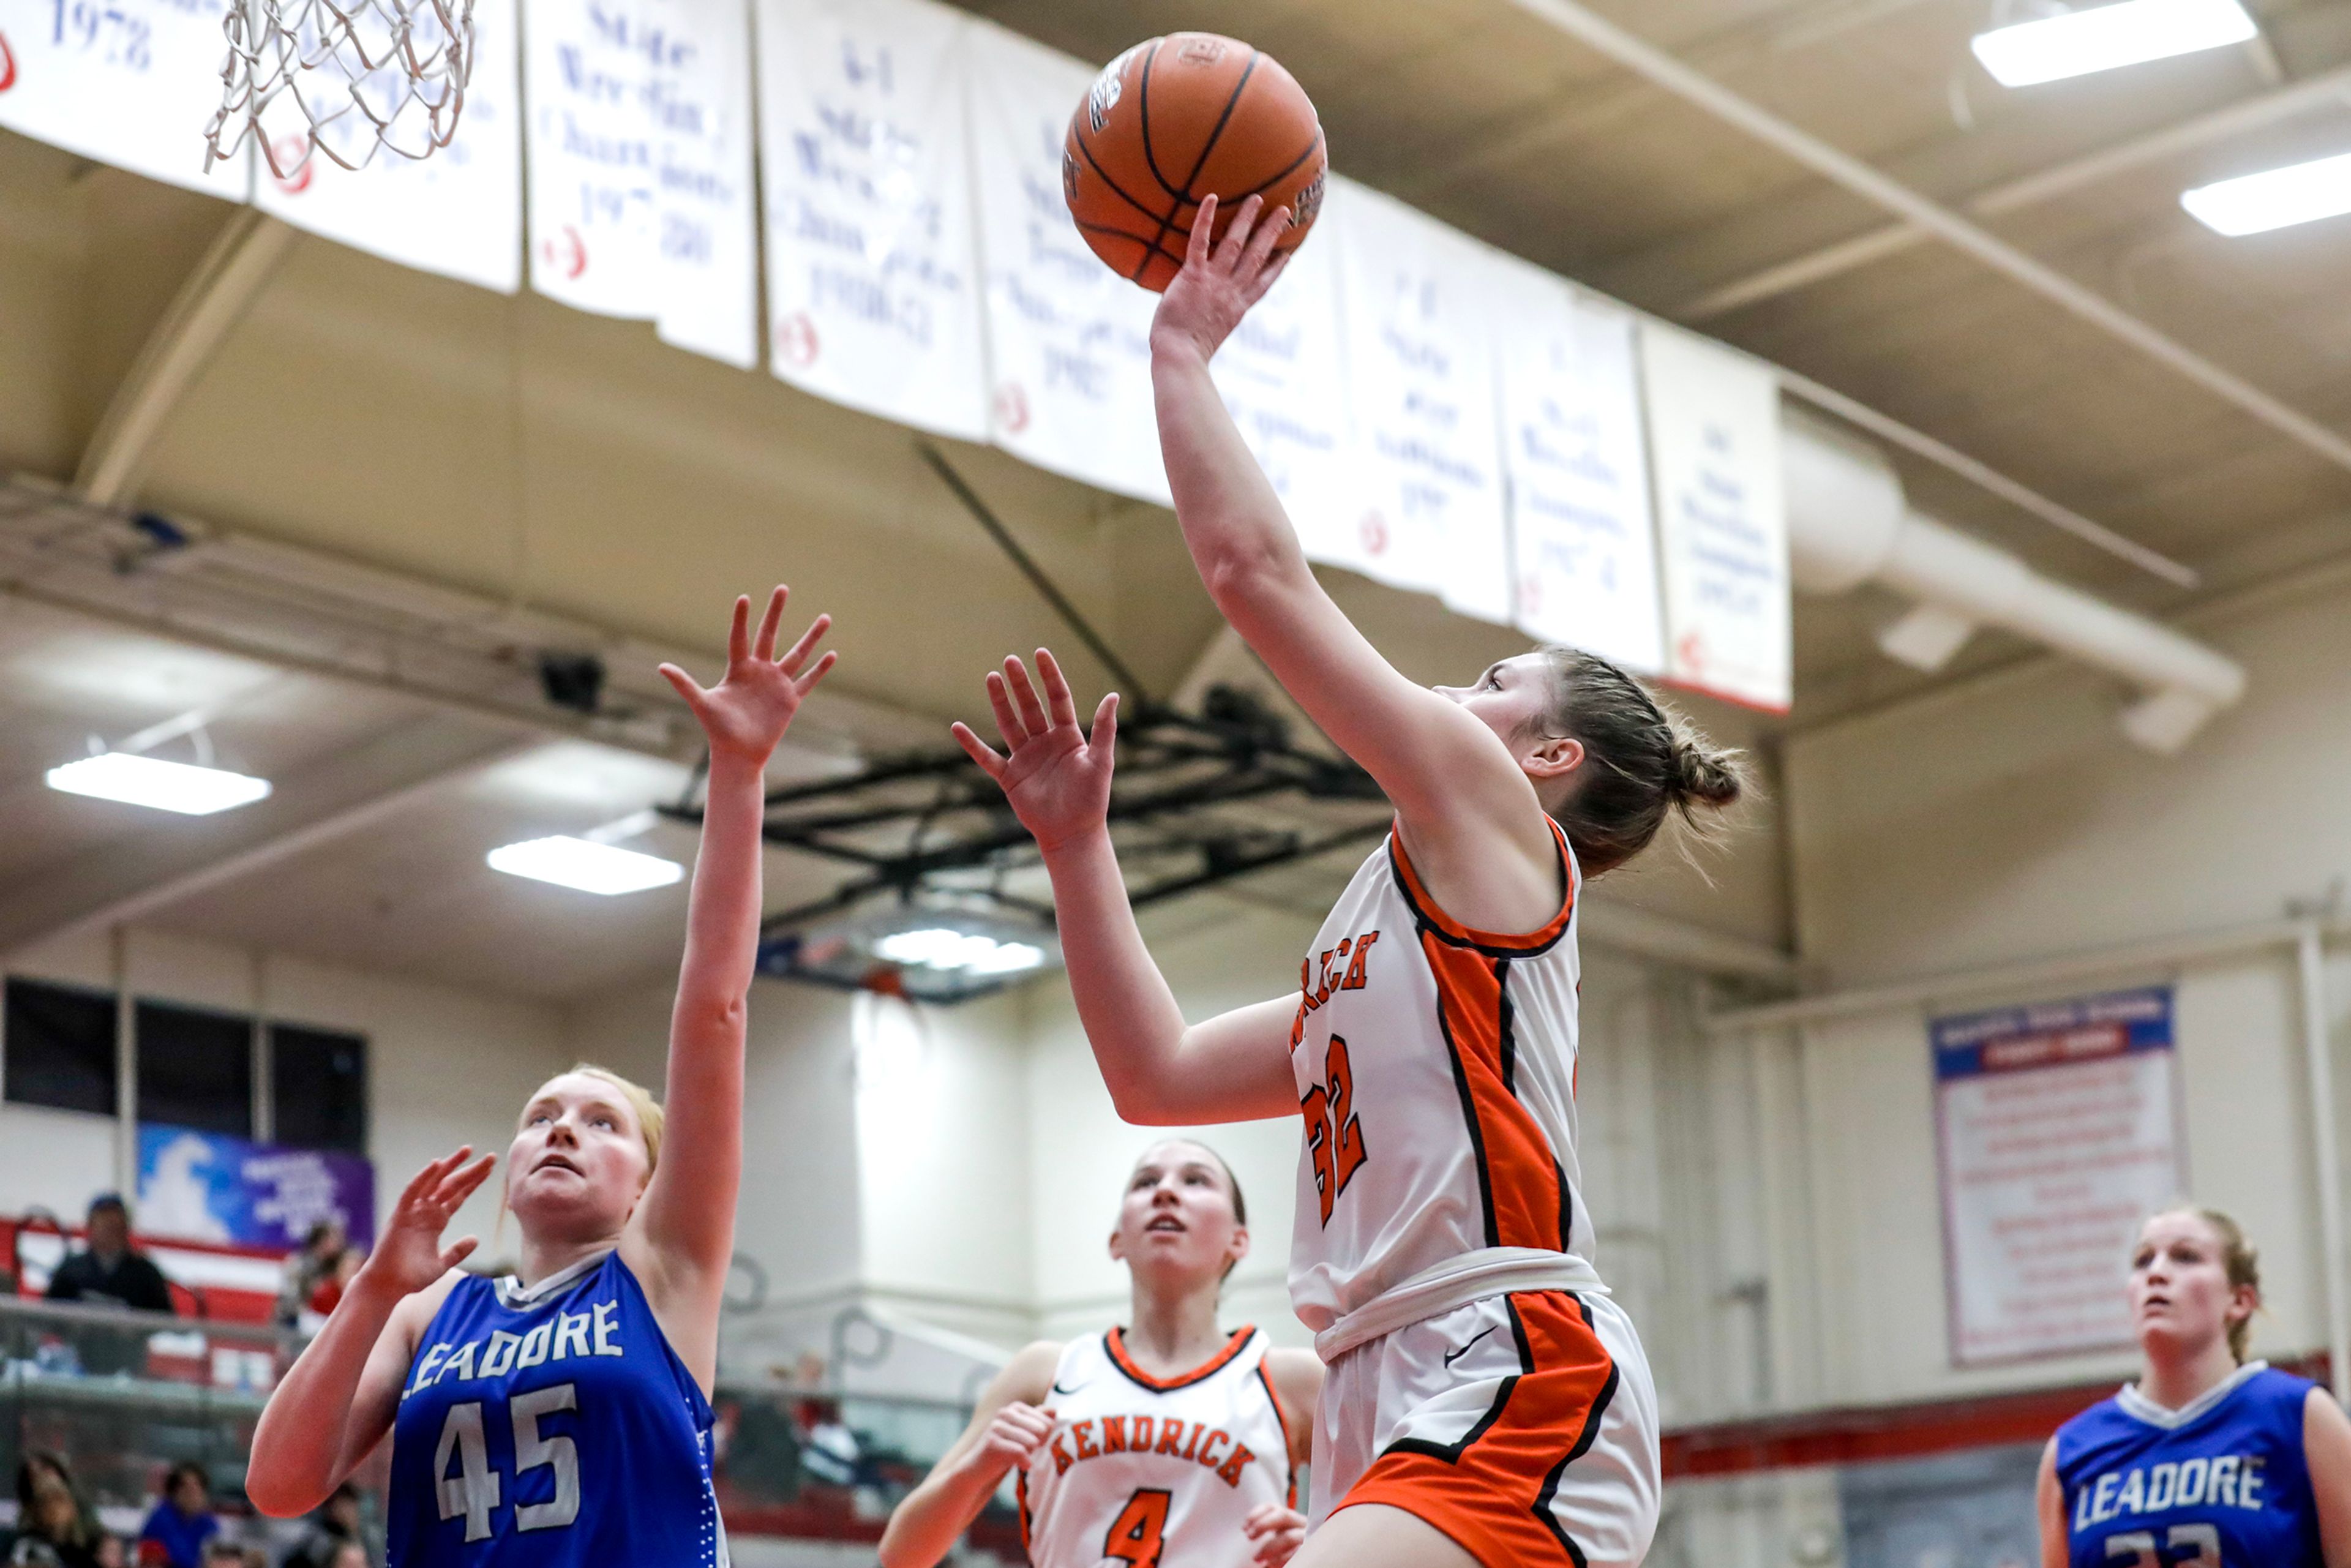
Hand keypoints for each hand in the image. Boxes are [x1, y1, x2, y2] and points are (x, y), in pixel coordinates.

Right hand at [360, 1148, 495, 1297]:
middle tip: (490, 1157)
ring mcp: (412, 1212)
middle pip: (451, 1186)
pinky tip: (436, 1164)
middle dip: (470, 1171)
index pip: (458, 1196)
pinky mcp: (399, 1215)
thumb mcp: (441, 1264)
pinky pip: (411, 1192)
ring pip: (434, 1182)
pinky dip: (423, 1177)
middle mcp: (425, 1212)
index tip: (490, 1170)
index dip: (473, 1183)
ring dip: (449, 1166)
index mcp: (436, 1221)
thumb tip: (476, 1239)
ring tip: (468, 1150)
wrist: (388, 1287)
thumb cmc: (410, 1277)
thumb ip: (457, 1251)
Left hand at [660, 586, 835, 767]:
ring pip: (797, 653)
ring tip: (825, 617)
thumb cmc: (717, 729)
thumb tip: (661, 666)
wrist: (738, 753)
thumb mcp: (701, 703)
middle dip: (776, 612)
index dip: (742, 619)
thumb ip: (684, 683)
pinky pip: (808, 680)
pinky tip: (832, 654)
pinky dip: (820, 669)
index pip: (740, 637)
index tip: (745, 597)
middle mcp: (759, 671)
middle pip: (769, 635)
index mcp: (738, 669)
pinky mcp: (790, 699)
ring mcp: (777, 683)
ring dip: (811, 636)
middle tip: (782, 588)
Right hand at [952, 650, 1117, 854]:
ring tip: (991, 677)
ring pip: (1009, 724)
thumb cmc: (1091, 799)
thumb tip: (1113, 696)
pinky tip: (957, 727)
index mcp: (1068, 737)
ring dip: (999, 702)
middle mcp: (1045, 743)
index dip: (1049, 676)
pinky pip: (987, 757)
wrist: (1073, 833)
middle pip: (1030, 706)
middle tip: (1010, 661)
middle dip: (1020, 684)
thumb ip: (1104, 729)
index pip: (1058, 698)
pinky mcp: (1010, 777)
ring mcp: (1026, 758)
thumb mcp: (1100, 761)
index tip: (1040, 653)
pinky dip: (972, 744)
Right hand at [964, 1400, 1054, 1482]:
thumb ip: (1038, 1421)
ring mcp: (996, 1426)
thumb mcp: (1023, 1434)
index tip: (1038, 1444)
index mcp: (1014, 1408)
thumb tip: (1054, 1409)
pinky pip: (1020, 1452)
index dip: (1046, 1437)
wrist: (978, 1468)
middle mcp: (1004, 1413)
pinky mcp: (992, 1442)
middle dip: (1038, 1444)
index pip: (1046, 1421)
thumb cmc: (1004, 1450)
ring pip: (1031, 1441)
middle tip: (1030, 1452)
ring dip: (1031, 1454)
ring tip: (1025, 1458)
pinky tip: (1024, 1466)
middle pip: (1040, 1430)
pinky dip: (1026, 1462)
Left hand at [1151, 193, 1291, 362]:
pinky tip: (1212, 198)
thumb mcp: (1207, 336)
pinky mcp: (1194, 275)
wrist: (1180, 355)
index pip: (1262, 284)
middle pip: (1257, 256)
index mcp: (1237, 307)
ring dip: (1248, 219)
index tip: (1287, 254)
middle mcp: (1231, 291)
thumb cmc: (1185, 351)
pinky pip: (1201, 241)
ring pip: (1236, 244)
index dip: (1276, 268)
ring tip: (1257, 198)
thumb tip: (1201, 319)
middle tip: (1284, 211)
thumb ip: (1209, 320)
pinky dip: (1206, 219)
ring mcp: (1214, 281)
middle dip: (1272, 232)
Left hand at [1243, 1503, 1308, 1565]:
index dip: (1257, 1514)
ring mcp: (1308, 1537)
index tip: (1243, 1527)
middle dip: (1263, 1524)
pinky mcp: (1311, 1552)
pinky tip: (1269, 1565)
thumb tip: (1245, 1530)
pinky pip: (1295, 1554)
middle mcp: (1301, 1524)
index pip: (1272, 1507)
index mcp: (1289, 1519)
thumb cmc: (1288, 1553)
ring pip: (1289, 1537)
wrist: (1309, 1560)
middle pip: (1283, 1515)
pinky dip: (1280, 1559)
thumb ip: (1265, 1533)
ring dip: (1270, 1546)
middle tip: (1249, 1536)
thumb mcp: (1277, 1542)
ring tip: (1256, 1558)